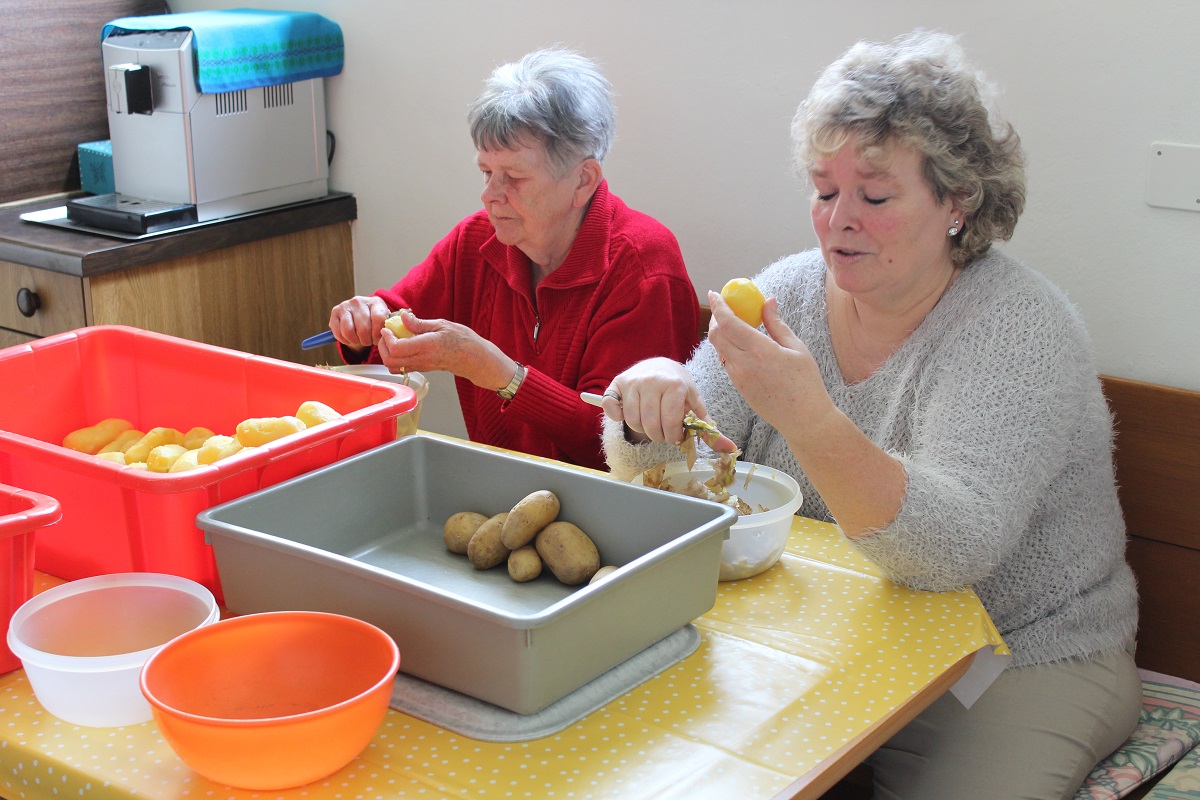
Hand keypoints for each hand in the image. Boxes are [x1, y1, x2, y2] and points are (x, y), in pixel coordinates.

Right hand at [328, 296, 391, 351]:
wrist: (359, 316)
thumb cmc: (374, 322)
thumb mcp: (383, 322)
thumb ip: (386, 327)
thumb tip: (386, 336)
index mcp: (375, 302)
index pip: (378, 319)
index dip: (377, 334)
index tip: (377, 340)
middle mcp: (359, 301)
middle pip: (363, 328)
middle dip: (366, 340)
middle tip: (368, 341)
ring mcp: (346, 305)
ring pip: (349, 331)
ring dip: (355, 341)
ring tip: (359, 340)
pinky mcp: (335, 312)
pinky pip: (338, 332)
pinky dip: (345, 340)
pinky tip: (350, 339)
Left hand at [377, 310, 517, 389]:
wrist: (474, 358)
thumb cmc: (463, 340)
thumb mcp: (442, 325)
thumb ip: (419, 323)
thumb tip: (402, 317)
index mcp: (426, 346)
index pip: (396, 348)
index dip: (387, 339)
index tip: (387, 328)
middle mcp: (422, 359)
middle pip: (390, 361)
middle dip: (383, 347)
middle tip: (386, 333)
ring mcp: (421, 366)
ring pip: (394, 367)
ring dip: (387, 353)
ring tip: (393, 339)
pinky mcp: (422, 369)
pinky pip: (402, 367)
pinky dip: (395, 357)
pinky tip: (402, 344)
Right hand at [601, 357, 735, 450]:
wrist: (660, 365)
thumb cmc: (679, 388)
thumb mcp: (695, 404)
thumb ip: (709, 429)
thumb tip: (729, 450)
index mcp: (674, 385)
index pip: (670, 422)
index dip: (673, 435)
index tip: (675, 435)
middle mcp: (652, 380)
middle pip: (651, 424)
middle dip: (659, 435)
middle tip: (663, 432)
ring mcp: (633, 382)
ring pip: (632, 420)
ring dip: (642, 428)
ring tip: (651, 422)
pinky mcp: (617, 384)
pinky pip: (611, 407)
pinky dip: (617, 416)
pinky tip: (627, 414)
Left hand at [706, 291, 833, 445]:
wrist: (804, 419)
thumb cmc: (806, 382)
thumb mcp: (796, 348)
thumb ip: (776, 323)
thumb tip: (767, 300)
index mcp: (760, 351)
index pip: (729, 323)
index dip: (719, 306)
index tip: (715, 293)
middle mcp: (744, 364)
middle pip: (716, 335)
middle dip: (716, 318)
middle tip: (725, 307)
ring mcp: (738, 377)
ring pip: (719, 349)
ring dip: (721, 333)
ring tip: (735, 323)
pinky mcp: (738, 387)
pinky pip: (726, 362)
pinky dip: (728, 348)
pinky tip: (741, 344)